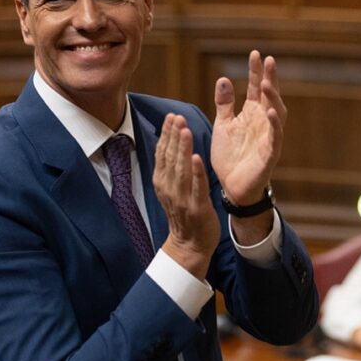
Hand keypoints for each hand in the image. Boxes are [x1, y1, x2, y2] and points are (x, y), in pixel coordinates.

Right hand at [153, 113, 220, 278]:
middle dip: (173, 136)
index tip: (170, 116)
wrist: (190, 244)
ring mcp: (182, 198)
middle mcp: (169, 188)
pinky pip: (197, 187)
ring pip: (181, 169)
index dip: (166, 134)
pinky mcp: (197, 207)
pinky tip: (198, 157)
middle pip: (170, 157)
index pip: (163, 153)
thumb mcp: (171, 188)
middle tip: (177, 116)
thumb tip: (171, 142)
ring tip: (185, 130)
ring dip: (183, 149)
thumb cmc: (184, 213)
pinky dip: (197, 172)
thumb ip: (171, 167)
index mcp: (162, 181)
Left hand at [210, 50, 285, 204]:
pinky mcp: (270, 154)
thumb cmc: (230, 156)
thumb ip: (225, 103)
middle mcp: (263, 123)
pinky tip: (270, 111)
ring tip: (266, 83)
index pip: (256, 88)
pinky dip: (274, 125)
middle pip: (270, 96)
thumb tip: (223, 78)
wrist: (232, 187)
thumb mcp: (223, 125)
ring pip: (277, 114)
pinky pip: (275, 137)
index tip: (255, 53)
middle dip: (270, 78)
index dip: (256, 71)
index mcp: (252, 114)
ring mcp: (269, 137)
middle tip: (268, 60)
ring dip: (273, 98)